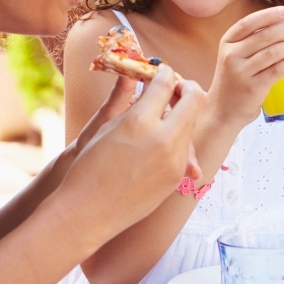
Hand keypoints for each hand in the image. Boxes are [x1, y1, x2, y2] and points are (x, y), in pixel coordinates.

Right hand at [55, 66, 204, 246]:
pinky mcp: (177, 176)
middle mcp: (163, 138)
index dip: (165, 73)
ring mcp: (174, 159)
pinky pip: (186, 148)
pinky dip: (178, 138)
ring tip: (162, 117)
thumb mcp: (105, 125)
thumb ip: (125, 97)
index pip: (166, 82)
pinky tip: (161, 140)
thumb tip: (135, 72)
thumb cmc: (89, 165)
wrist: (89, 211)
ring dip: (183, 114)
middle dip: (187, 88)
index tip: (161, 73)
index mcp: (139, 121)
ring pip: (193, 123)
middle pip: (195, 98)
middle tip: (174, 89)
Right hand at [207, 6, 283, 126]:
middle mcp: (231, 55)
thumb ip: (251, 43)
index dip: (267, 15)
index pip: (247, 23)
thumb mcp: (234, 57)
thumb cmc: (234, 81)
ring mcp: (241, 72)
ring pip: (273, 52)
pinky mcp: (252, 87)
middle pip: (265, 36)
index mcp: (227, 42)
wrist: (221, 111)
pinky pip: (277, 70)